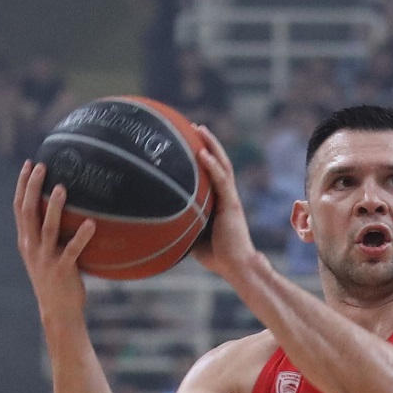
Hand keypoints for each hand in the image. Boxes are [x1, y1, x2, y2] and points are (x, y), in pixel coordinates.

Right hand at [13, 161, 93, 321]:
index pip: (19, 208)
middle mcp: (31, 247)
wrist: (57, 311)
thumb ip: (46, 235)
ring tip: (63, 188)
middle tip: (41, 166)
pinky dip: (82, 236)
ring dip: (54, 207)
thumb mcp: (44, 255)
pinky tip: (92, 223)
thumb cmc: (55, 280)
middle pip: (27, 212)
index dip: (22, 186)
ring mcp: (45, 259)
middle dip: (33, 187)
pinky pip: (73, 250)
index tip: (28, 164)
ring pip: (47, 228)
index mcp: (26, 241)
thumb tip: (60, 210)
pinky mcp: (62, 270)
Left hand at [191, 125, 260, 279]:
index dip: (204, 155)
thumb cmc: (216, 256)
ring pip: (222, 165)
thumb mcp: (192, 236)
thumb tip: (156, 220)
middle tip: (193, 126)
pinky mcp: (232, 205)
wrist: (237, 266)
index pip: (212, 173)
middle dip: (208, 142)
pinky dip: (212, 166)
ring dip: (211, 145)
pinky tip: (203, 153)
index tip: (189, 141)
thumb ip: (181, 224)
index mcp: (219, 201)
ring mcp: (230, 198)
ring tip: (199, 129)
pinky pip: (221, 181)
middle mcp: (227, 196)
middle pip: (219, 162)